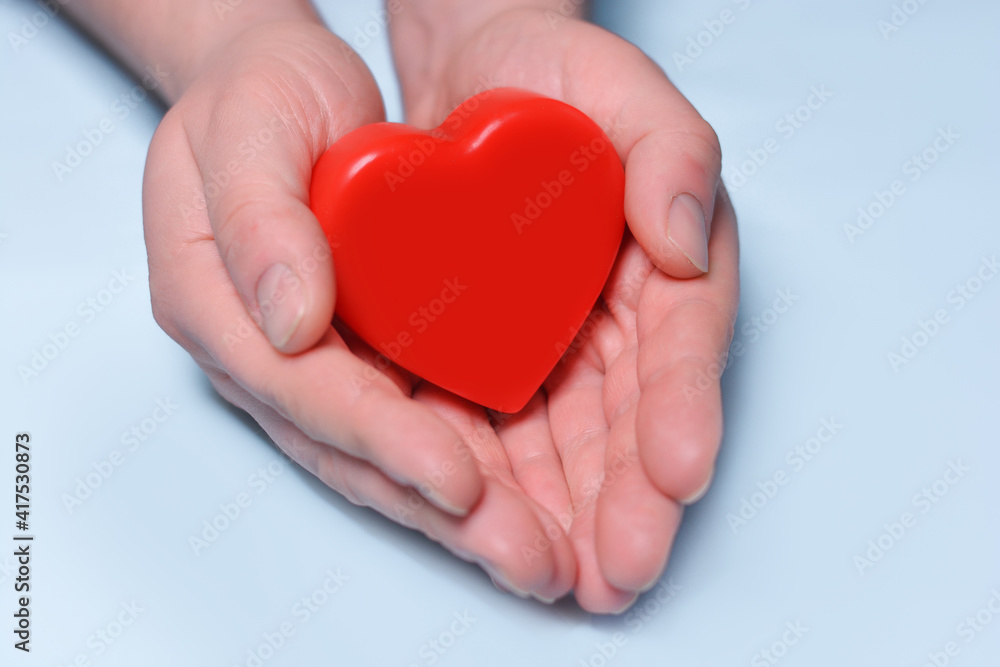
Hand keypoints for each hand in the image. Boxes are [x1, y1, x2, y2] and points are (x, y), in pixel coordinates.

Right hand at [142, 17, 577, 601]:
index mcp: (215, 304)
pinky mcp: (361, 358)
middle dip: (437, 511)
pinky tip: (525, 504)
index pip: (303, 393)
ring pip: (385, 458)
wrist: (279, 92)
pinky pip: (413, 423)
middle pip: (350, 452)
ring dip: (460, 516)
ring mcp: (312, 365)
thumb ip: (258, 217)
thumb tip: (290, 321)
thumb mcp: (245, 125)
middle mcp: (262, 354)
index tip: (459, 478)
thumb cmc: (258, 97)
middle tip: (524, 556)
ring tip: (538, 556)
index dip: (382, 441)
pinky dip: (466, 470)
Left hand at [391, 7, 739, 611]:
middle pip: (629, 419)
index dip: (683, 410)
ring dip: (572, 515)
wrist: (471, 76)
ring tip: (574, 580)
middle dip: (629, 498)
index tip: (677, 474)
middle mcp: (620, 318)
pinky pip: (503, 427)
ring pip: (568, 444)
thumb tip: (683, 239)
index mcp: (664, 263)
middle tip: (624, 568)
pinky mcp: (497, 355)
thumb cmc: (553, 75)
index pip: (680, 346)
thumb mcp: (618, 84)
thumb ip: (668, 148)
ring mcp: (558, 345)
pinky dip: (507, 484)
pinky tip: (506, 535)